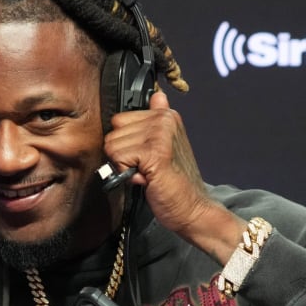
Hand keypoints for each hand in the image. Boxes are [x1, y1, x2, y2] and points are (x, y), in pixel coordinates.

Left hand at [104, 92, 244, 261]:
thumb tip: (158, 96)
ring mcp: (160, 134)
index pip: (119, 119)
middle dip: (122, 154)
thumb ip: (157, 121)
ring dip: (124, 166)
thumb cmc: (175, 182)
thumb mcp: (166, 146)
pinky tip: (146, 179)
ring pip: (112, 145)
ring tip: (147, 173)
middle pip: (113, 131)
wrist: (193, 209)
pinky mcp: (154, 152)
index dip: (125, 143)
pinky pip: (117, 158)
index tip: (144, 157)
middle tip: (145, 167)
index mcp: (166, 115)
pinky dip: (125, 174)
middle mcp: (164, 119)